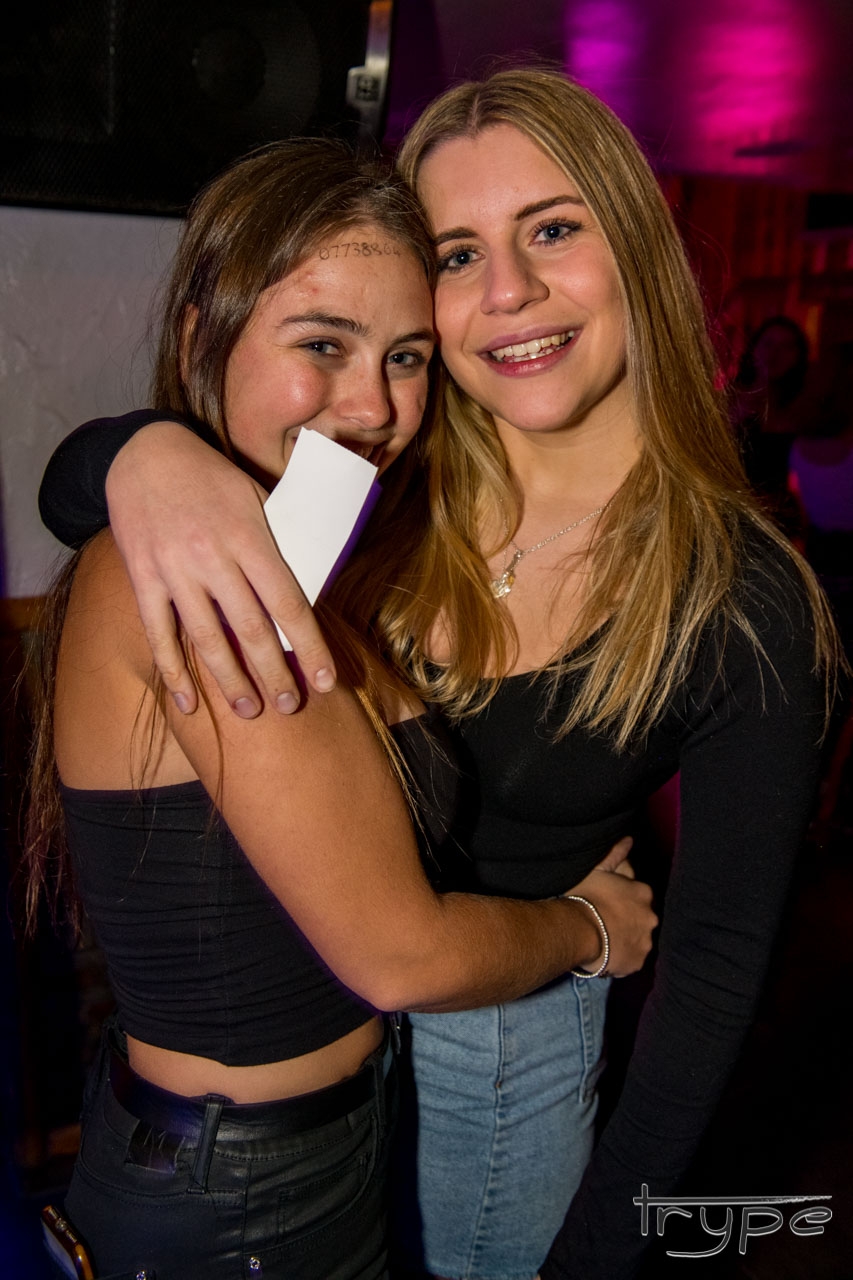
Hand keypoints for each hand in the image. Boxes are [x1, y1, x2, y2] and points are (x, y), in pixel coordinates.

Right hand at [106, 422, 336, 716]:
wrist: (146, 453)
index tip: (328, 680)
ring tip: (250, 710)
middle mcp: (214, 557)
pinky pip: (159, 633)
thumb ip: (279, 542)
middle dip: (275, 674)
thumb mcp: (257, 498)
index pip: (289, 603)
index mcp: (250, 537)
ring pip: (207, 638)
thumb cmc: (213, 479)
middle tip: (290, 706)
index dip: (312, 646)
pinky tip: (188, 702)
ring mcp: (175, 570)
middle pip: (252, 629)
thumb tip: (311, 588)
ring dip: (231, 680)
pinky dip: (173, 671)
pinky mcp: (143, 577)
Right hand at [567, 838, 656, 976]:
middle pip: (640, 918)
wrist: (578, 930)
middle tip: (604, 922)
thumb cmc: (585, 896)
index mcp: (643, 893)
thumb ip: (615, 854)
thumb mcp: (597, 870)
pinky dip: (621, 958)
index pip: (637, 896)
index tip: (606, 903)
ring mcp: (645, 941)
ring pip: (637, 940)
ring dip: (625, 940)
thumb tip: (629, 839)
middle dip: (627, 920)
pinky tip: (605, 954)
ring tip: (603, 940)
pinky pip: (631, 960)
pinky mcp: (637, 963)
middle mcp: (650, 917)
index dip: (621, 899)